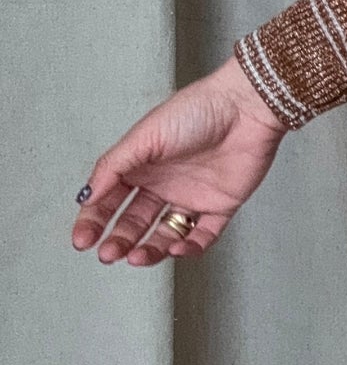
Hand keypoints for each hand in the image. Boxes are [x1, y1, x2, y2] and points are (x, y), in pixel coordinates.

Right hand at [71, 58, 288, 267]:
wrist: (245, 108)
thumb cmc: (197, 110)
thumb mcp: (144, 137)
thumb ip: (113, 168)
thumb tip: (87, 196)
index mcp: (142, 166)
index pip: (110, 200)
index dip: (94, 221)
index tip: (82, 240)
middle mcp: (164, 184)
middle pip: (135, 222)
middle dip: (120, 240)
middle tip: (109, 253)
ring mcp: (192, 197)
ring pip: (166, 233)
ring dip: (150, 249)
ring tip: (137, 257)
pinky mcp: (220, 206)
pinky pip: (203, 236)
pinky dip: (189, 247)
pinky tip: (175, 247)